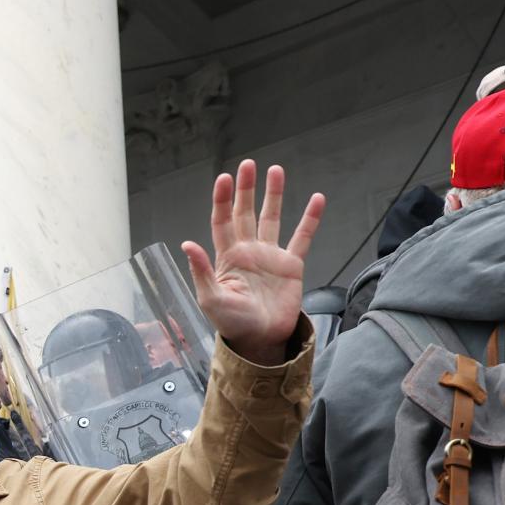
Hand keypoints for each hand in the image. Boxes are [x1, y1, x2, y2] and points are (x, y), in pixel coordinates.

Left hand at [180, 160, 324, 365]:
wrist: (260, 339)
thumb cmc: (231, 323)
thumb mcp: (211, 298)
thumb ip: (201, 271)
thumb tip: (187, 244)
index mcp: (226, 257)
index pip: (222, 222)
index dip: (223, 200)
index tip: (224, 178)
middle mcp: (248, 251)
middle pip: (245, 213)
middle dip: (246, 189)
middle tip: (248, 165)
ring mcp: (270, 256)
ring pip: (272, 218)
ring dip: (274, 195)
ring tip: (276, 170)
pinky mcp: (292, 265)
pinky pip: (302, 237)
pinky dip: (310, 219)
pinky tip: (317, 199)